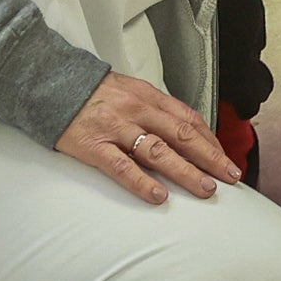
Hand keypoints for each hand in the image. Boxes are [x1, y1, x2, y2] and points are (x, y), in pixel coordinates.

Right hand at [57, 71, 238, 202]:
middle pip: (182, 135)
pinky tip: (158, 196)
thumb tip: (183, 134)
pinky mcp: (94, 146)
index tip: (225, 158)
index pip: (188, 118)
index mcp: (148, 97)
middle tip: (230, 176)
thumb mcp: (130, 92)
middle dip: (210, 157)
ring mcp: (116, 128)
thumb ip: (154, 111)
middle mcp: (137, 111)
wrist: (51, 84)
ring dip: (186, 171)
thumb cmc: (94, 93)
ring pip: (158, 151)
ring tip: (205, 189)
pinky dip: (141, 182)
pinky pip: (121, 166)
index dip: (210, 140)